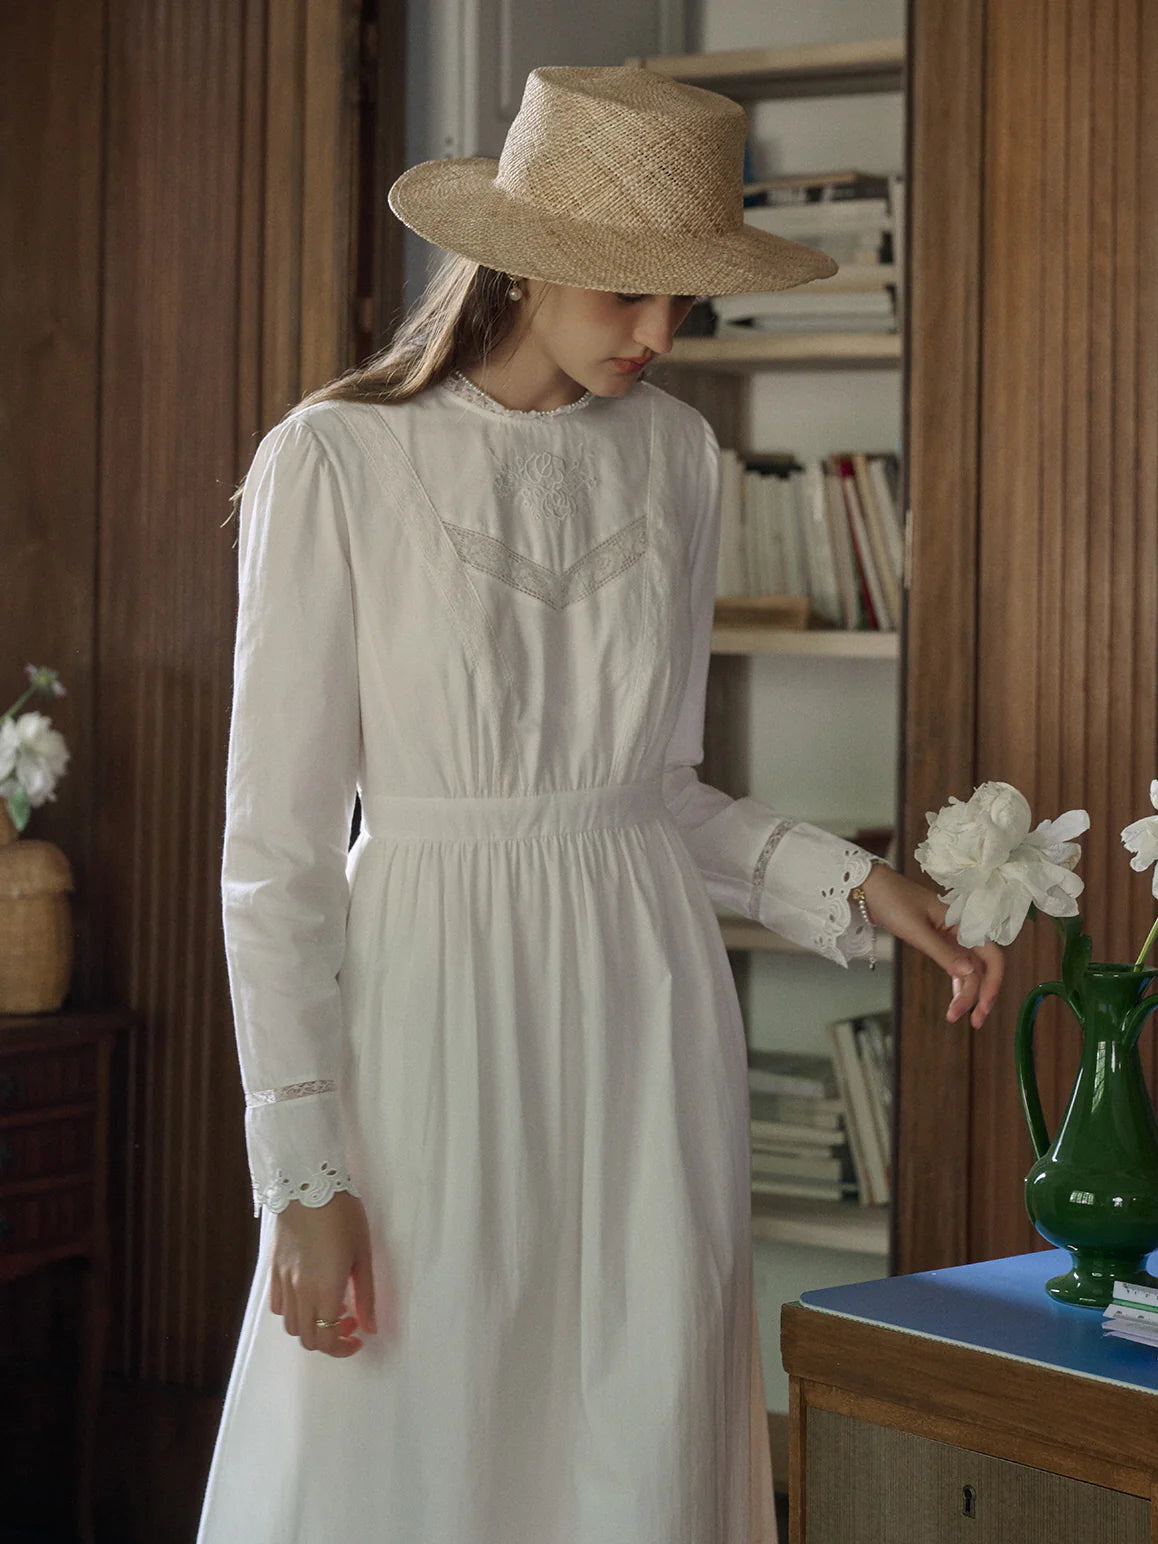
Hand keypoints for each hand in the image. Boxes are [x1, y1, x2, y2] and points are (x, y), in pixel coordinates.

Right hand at [270, 1190, 391, 1355]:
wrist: (307, 1186)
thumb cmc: (343, 1216)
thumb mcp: (363, 1254)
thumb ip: (366, 1296)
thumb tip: (371, 1327)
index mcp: (324, 1290)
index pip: (327, 1339)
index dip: (343, 1349)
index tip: (358, 1338)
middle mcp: (299, 1292)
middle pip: (308, 1338)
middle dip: (330, 1340)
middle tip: (349, 1321)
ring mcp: (283, 1282)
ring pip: (291, 1326)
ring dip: (312, 1327)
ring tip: (330, 1307)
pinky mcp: (273, 1270)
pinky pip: (278, 1306)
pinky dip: (293, 1312)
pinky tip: (308, 1295)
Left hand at [861, 865, 1003, 1027]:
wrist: (871, 888)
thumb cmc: (892, 901)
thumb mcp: (916, 929)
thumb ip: (942, 952)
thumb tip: (969, 975)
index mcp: (964, 922)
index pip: (992, 955)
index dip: (993, 982)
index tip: (982, 1006)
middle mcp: (963, 930)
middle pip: (982, 967)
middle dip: (981, 996)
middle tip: (974, 1022)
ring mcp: (951, 936)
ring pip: (970, 969)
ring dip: (968, 994)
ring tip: (959, 1017)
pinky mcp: (939, 940)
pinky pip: (956, 965)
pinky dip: (957, 983)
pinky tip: (956, 999)